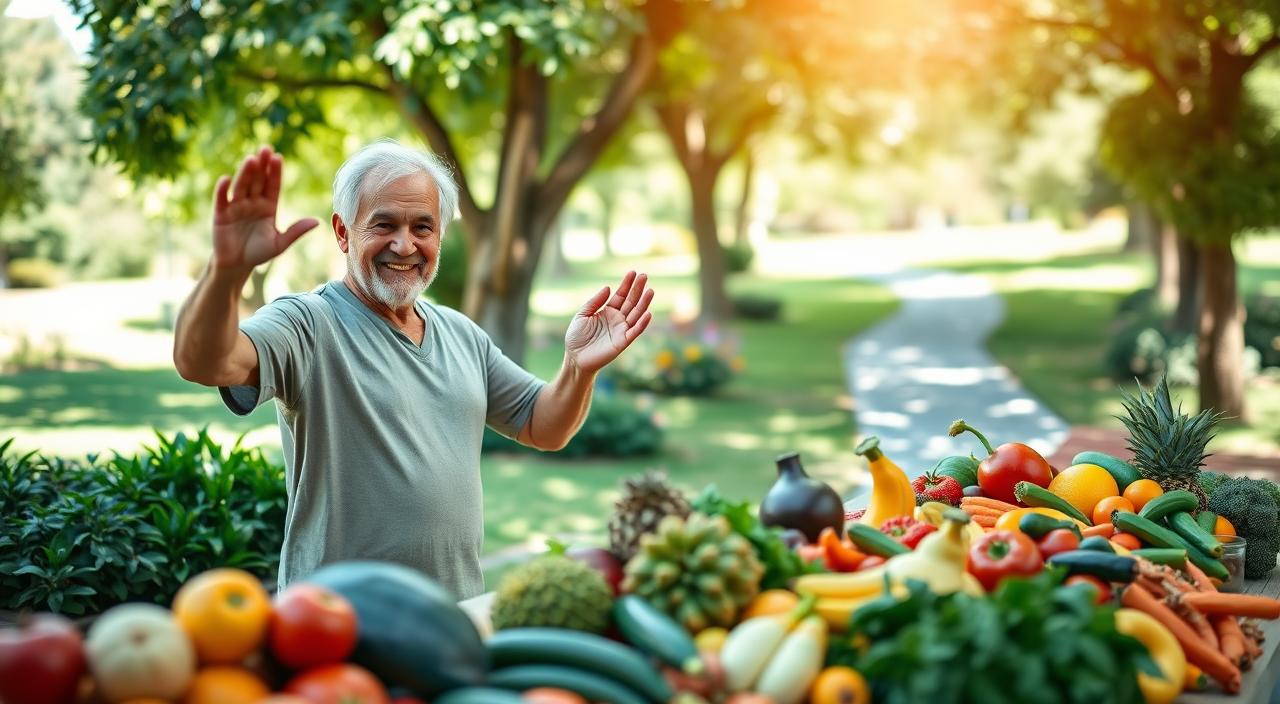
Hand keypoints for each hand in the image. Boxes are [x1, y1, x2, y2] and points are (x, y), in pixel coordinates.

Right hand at [211, 146, 318, 273]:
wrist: (237, 264)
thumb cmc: (259, 252)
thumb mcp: (280, 243)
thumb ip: (296, 231)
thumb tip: (317, 222)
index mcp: (268, 206)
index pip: (273, 185)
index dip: (275, 172)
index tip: (279, 158)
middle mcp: (252, 202)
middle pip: (258, 180)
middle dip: (262, 165)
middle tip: (266, 149)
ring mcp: (236, 206)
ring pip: (242, 186)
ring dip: (245, 173)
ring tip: (251, 159)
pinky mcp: (221, 214)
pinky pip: (222, 199)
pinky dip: (223, 190)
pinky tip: (226, 179)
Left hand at [564, 271, 654, 374]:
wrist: (574, 357)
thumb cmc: (577, 337)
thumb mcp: (582, 315)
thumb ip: (594, 301)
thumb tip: (608, 287)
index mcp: (608, 311)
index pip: (620, 295)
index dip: (627, 284)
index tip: (633, 272)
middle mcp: (617, 319)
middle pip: (631, 302)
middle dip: (638, 289)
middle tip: (645, 275)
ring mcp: (621, 330)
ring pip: (636, 314)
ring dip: (644, 303)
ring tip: (650, 290)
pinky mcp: (623, 342)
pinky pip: (635, 331)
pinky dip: (642, 323)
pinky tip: (648, 313)